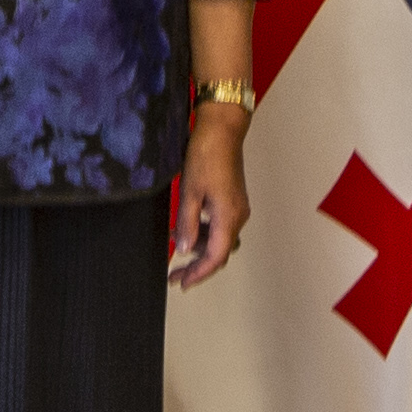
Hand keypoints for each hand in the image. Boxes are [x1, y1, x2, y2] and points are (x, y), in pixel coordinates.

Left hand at [168, 106, 250, 287]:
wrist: (223, 129)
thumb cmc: (206, 155)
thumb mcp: (190, 192)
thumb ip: (187, 223)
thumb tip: (184, 250)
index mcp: (228, 217)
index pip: (215, 257)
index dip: (198, 274)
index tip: (181, 283)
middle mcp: (238, 216)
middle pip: (219, 252)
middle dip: (197, 265)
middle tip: (174, 275)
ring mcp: (237, 208)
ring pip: (219, 240)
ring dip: (198, 247)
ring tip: (174, 245)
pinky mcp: (233, 200)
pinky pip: (219, 226)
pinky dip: (203, 232)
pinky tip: (185, 227)